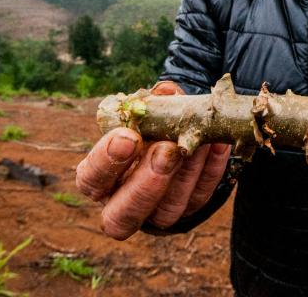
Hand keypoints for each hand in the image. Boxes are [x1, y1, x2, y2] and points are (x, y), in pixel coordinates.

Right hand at [75, 81, 230, 239]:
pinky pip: (200, 198)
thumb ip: (151, 104)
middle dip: (145, 184)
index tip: (129, 136)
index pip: (90, 179)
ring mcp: (155, 213)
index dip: (106, 161)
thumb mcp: (143, 113)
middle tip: (165, 151)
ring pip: (166, 211)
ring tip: (195, 145)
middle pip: (122, 215)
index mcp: (99, 177)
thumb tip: (166, 92)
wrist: (174, 136)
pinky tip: (217, 145)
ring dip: (184, 176)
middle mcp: (121, 202)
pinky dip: (210, 172)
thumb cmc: (147, 125)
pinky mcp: (188, 211)